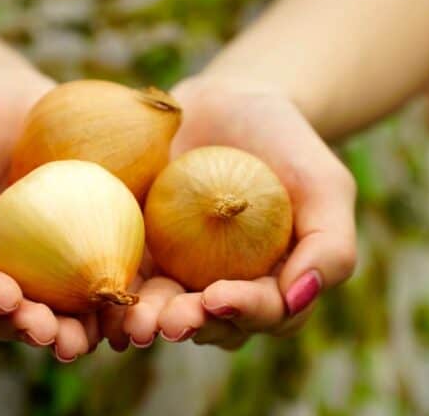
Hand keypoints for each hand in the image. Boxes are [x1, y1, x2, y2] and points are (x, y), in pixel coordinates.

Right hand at [0, 67, 99, 361]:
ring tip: (98, 331)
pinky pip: (98, 265)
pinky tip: (134, 296)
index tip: (7, 297)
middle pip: (11, 312)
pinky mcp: (81, 238)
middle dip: (33, 327)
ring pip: (57, 303)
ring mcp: (40, 260)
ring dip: (78, 323)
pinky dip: (114, 284)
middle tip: (58, 335)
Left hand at [112, 76, 356, 348]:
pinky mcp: (141, 250)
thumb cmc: (286, 144)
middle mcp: (224, 287)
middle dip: (190, 325)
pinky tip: (99, 297)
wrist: (230, 103)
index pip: (264, 311)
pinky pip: (126, 276)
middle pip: (209, 321)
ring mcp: (179, 272)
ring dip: (147, 321)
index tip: (219, 296)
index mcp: (272, 283)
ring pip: (163, 309)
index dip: (244, 311)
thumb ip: (329, 246)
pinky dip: (113, 293)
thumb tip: (298, 297)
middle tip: (170, 322)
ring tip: (131, 322)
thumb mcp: (325, 185)